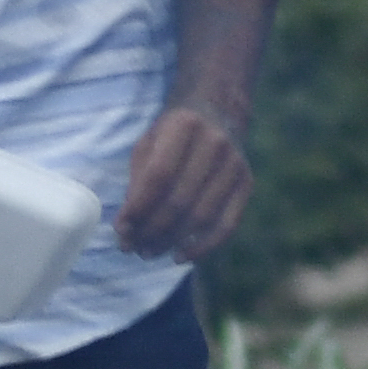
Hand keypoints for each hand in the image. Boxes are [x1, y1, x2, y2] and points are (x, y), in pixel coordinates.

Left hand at [118, 103, 252, 263]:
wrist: (216, 112)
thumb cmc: (172, 135)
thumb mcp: (148, 146)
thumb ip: (136, 184)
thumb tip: (125, 230)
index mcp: (184, 125)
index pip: (159, 176)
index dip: (139, 207)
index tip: (121, 230)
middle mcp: (214, 142)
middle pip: (180, 200)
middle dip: (152, 230)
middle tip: (133, 248)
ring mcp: (234, 164)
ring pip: (201, 216)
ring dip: (171, 241)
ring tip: (149, 252)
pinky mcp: (246, 183)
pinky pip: (226, 225)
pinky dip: (203, 247)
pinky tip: (180, 256)